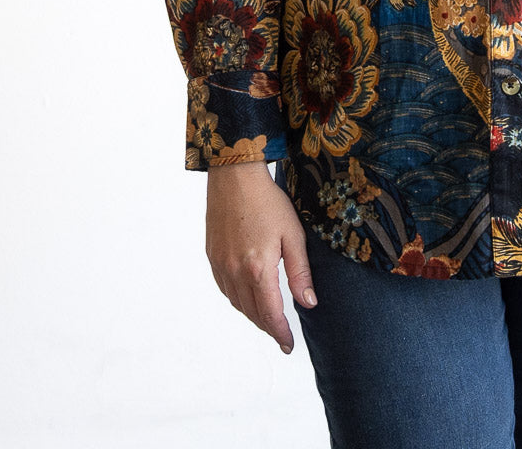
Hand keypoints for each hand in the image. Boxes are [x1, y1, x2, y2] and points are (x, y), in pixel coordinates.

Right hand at [205, 159, 316, 353]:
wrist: (235, 177)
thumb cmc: (268, 202)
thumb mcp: (293, 235)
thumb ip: (300, 272)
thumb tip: (309, 303)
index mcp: (258, 269)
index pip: (270, 314)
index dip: (280, 333)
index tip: (289, 344)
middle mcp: (235, 272)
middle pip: (252, 313)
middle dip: (268, 327)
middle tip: (281, 336)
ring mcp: (221, 265)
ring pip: (237, 303)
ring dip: (253, 315)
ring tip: (268, 320)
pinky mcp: (212, 256)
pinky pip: (224, 288)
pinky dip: (237, 299)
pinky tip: (248, 297)